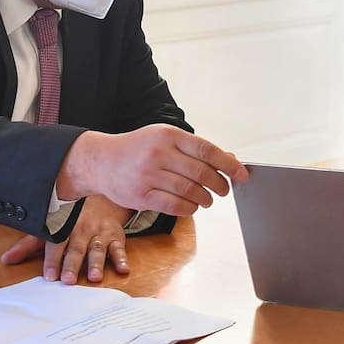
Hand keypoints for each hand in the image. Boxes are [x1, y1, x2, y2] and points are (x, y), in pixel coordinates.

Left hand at [0, 196, 132, 283]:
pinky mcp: (116, 236)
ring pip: (97, 248)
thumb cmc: (71, 217)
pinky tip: (123, 269)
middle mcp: (81, 229)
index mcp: (64, 227)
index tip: (50, 275)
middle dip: (73, 264)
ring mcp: (99, 233)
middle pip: (76, 248)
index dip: (53, 259)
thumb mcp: (49, 227)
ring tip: (94, 277)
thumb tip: (6, 260)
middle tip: (69, 280)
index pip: (56, 244)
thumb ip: (28, 245)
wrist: (100, 196)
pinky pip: (119, 247)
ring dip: (96, 263)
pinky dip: (121, 258)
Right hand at [56, 124, 248, 215]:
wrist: (102, 161)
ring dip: (205, 198)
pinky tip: (193, 206)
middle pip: (201, 172)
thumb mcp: (166, 139)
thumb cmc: (140, 148)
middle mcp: (159, 153)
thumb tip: (230, 159)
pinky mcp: (141, 195)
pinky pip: (174, 206)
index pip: (207, 150)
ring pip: (189, 191)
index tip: (241, 174)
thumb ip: (195, 149)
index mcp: (168, 135)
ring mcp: (148, 175)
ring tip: (208, 199)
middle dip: (219, 184)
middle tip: (224, 189)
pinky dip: (189, 208)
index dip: (228, 163)